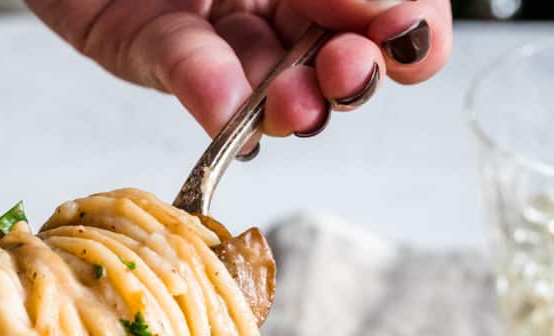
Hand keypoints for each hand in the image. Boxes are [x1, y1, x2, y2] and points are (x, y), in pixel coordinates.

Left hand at [27, 0, 449, 138]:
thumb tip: (402, 13)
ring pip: (262, 78)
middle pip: (331, 54)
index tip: (413, 48)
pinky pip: (184, 64)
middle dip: (350, 74)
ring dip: (284, 101)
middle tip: (350, 75)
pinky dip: (210, 87)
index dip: (409, 31)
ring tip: (295, 107)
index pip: (384, 7)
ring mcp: (210, 18)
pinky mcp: (139, 40)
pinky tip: (231, 103)